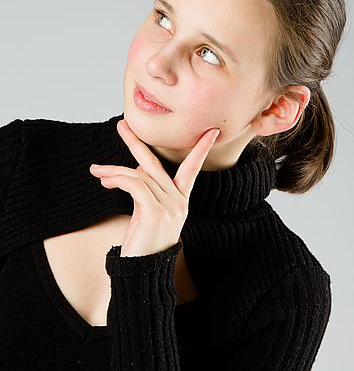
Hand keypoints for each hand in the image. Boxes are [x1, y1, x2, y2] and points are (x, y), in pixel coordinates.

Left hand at [89, 119, 219, 256]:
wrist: (142, 274)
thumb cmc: (143, 244)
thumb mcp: (146, 213)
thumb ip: (146, 190)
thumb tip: (134, 169)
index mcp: (180, 200)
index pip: (192, 168)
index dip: (200, 149)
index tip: (211, 132)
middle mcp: (179, 201)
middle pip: (154, 163)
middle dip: (137, 142)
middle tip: (122, 125)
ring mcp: (170, 207)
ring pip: (138, 175)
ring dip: (113, 171)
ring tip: (96, 170)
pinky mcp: (155, 213)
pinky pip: (135, 186)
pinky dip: (118, 180)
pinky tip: (105, 182)